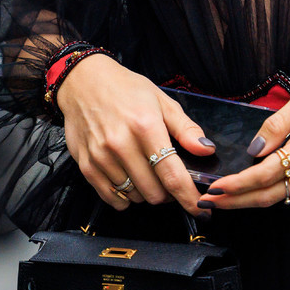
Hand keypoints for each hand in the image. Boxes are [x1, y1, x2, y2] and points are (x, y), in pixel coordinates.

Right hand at [55, 55, 217, 217]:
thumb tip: (206, 151)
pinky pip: (112, 198)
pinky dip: (125, 196)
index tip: (200, 208)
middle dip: (167, 192)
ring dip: (145, 192)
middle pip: (154, 192)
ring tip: (144, 171)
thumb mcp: (161, 101)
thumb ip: (186, 128)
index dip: (188, 197)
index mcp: (145, 126)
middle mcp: (121, 144)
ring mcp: (101, 157)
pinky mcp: (86, 165)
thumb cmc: (125, 90)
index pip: (172, 175)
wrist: (83, 81)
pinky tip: (128, 178)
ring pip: (134, 197)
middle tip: (166, 177)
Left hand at [199, 79, 289, 208]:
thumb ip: (279, 122)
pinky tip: (253, 187)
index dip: (239, 184)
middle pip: (272, 195)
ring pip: (283, 196)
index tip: (215, 188)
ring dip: (251, 200)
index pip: (269, 173)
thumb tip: (254, 148)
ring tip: (223, 197)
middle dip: (237, 201)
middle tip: (208, 202)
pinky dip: (270, 192)